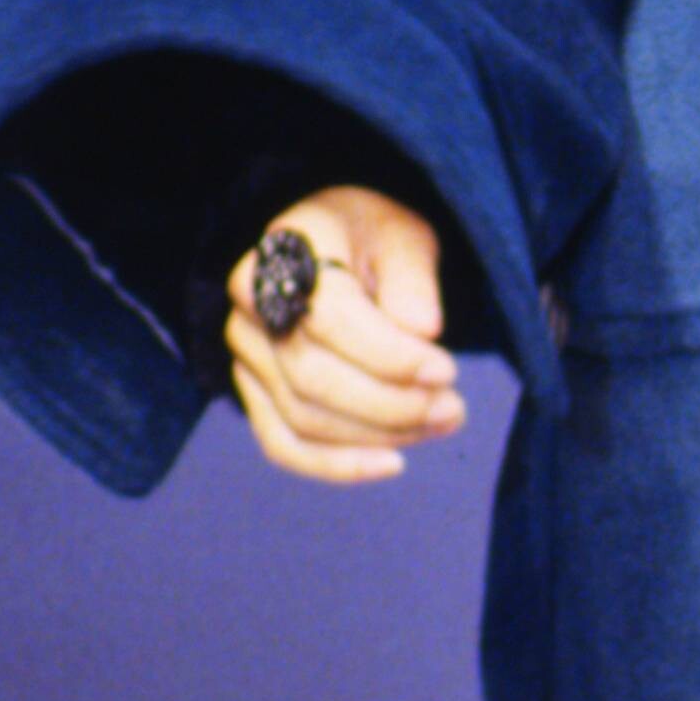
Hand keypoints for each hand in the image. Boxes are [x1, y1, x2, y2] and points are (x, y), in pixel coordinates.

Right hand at [224, 185, 463, 485]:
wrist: (336, 248)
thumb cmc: (372, 238)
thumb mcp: (402, 236)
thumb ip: (411, 278)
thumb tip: (423, 329)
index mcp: (283, 252)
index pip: (331, 320)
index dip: (391, 355)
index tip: (446, 370)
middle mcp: (249, 306)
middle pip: (312, 377)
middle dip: (391, 405)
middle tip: (452, 407)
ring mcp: (246, 354)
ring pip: (301, 417)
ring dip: (377, 434)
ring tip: (441, 421)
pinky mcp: (254, 392)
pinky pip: (283, 444)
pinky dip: (336, 464)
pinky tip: (392, 462)